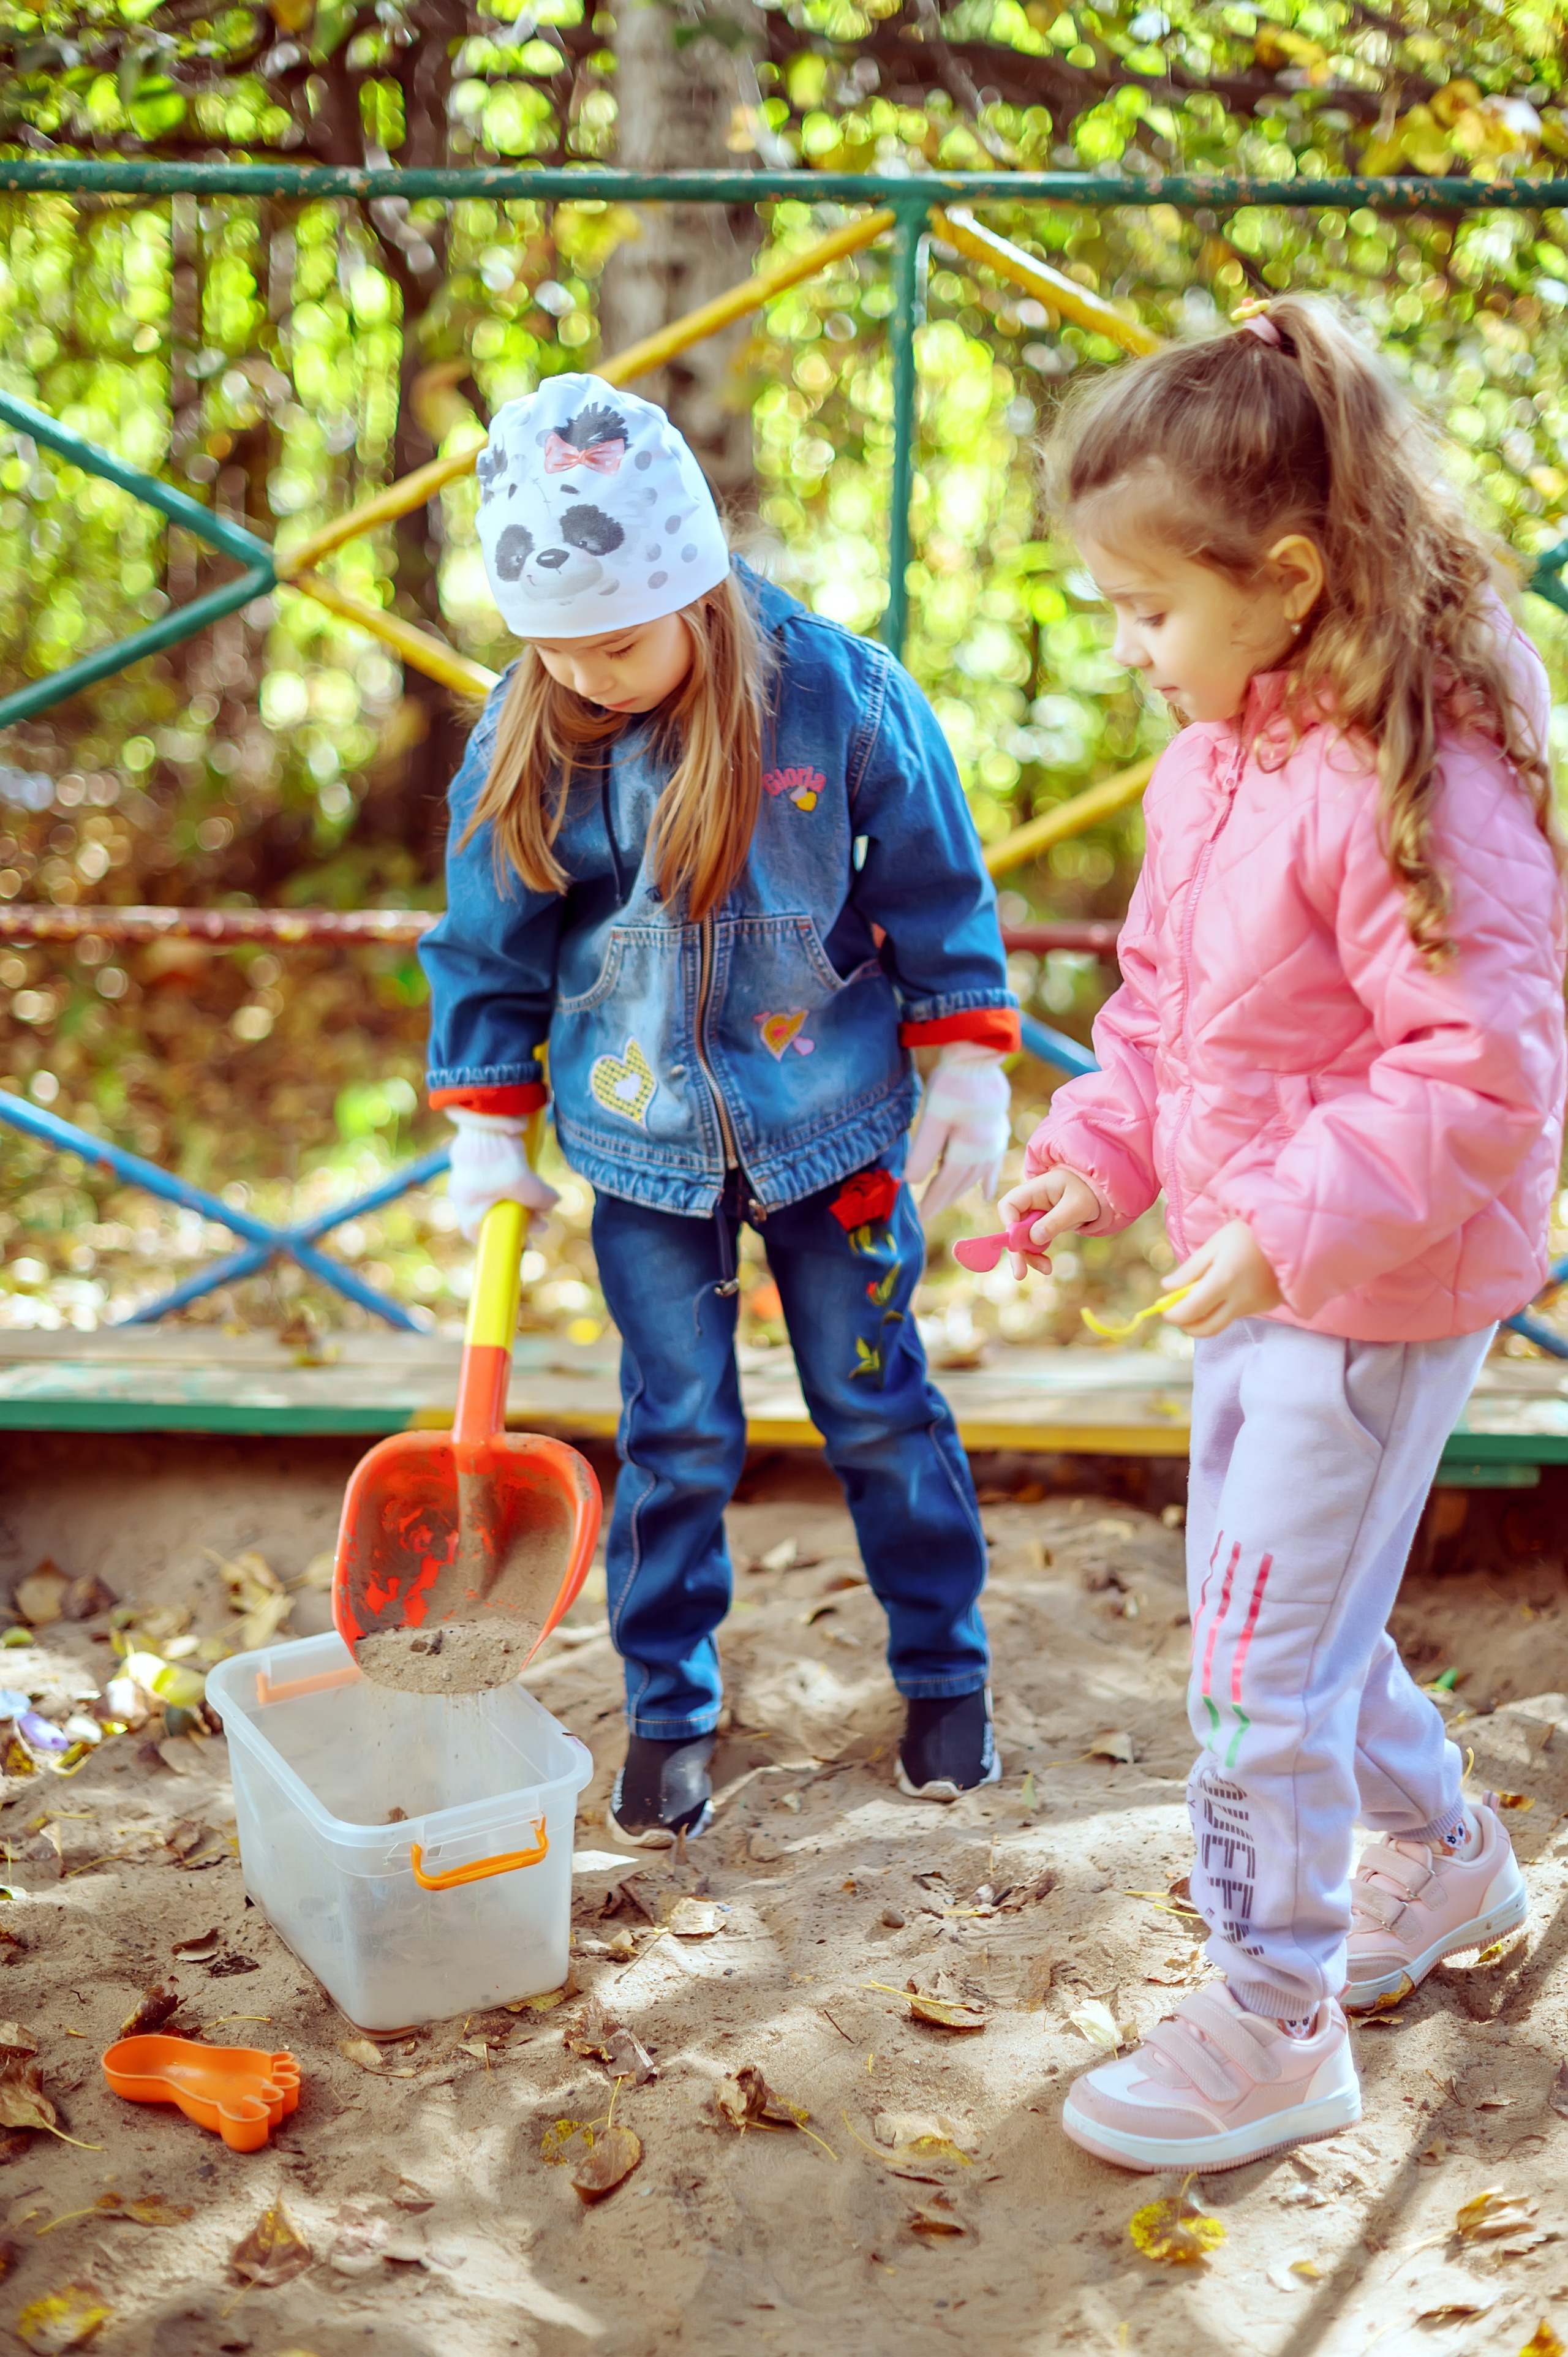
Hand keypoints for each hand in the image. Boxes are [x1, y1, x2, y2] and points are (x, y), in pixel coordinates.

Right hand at [446, 1110, 559, 1244]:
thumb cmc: (498, 1157)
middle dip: (519, 1218)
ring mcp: (469, 1173)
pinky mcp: (478, 1157)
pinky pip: (496, 1176)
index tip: (523, 1242)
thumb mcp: (525, 1184)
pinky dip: (513, 1180)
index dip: (500, 1240)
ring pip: (496, 1194)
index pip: (477, 1234)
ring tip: (539, 1197)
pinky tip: (528, 1173)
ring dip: (518, 1198)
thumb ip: (541, 1200)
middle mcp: (464, 1191)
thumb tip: (552, 1203)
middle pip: (492, 1215)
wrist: (486, 1116)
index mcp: (466, 1204)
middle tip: (541, 1221)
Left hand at [907, 1045, 1010, 1220]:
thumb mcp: (934, 1117)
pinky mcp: (998, 1131)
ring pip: (975, 1175)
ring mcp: (994, 1142)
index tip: (921, 1216)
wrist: (978, 1057)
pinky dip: (987, 1181)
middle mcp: (985, 1151)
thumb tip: (910, 1182)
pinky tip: (986, 1195)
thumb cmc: (953, 1084)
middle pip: (961, 1182)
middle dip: (944, 1198)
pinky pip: (992, 1165)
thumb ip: (924, 1151)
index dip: (933, 1201)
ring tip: (947, 1201)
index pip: (946, 1183)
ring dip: (961, 1190)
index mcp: (969, 1150)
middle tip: (928, 1213)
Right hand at [997, 1166, 1100, 1278]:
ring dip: (1029, 1256)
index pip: (1009, 1204)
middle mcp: (1030, 1202)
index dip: (1009, 1224)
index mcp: (1036, 1189)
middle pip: (1012, 1226)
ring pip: (1021, 1238)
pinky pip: (1032, 1242)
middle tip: (1020, 1273)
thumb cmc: (1089, 1193)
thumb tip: (1034, 1238)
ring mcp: (1034, 1214)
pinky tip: (1047, 1265)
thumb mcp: (1077, 1206)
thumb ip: (1055, 1221)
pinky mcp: (1040, 1225)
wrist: (1099, 1196)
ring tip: (1046, 1269)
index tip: (1017, 1243)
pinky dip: (1037, 1255)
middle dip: (1016, 1250)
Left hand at [1165, 1218, 1281, 1337]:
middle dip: (1187, 1326)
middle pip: (1207, 1329)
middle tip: (1178, 1313)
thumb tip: (1167, 1288)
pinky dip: (1226, 1308)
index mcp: (1224, 1280)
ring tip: (1202, 1293)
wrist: (1291, 1232)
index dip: (1173, 1314)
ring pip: (1223, 1321)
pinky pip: (1239, 1314)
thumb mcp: (1215, 1244)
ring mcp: (1256, 1305)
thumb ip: (1190, 1269)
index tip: (1164, 1309)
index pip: (1191, 1311)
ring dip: (1207, 1315)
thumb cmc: (1248, 1233)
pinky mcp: (1267, 1306)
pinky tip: (1229, 1288)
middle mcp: (1240, 1299)